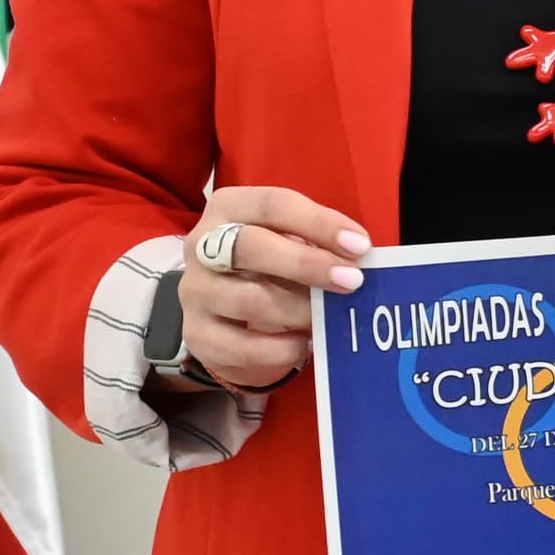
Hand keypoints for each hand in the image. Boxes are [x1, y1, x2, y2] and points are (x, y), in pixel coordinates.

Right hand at [175, 186, 366, 393]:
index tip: (360, 246)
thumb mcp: (291, 241)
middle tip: (352, 281)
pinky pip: (241, 346)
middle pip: (251, 248)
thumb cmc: (271, 265)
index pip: (273, 205)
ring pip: (248, 300)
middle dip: (307, 264)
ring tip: (327, 316)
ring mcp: (194, 291)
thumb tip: (358, 259)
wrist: (225, 311)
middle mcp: (202, 246)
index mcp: (230, 208)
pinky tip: (304, 343)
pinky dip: (280, 349)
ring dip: (299, 310)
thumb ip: (318, 243)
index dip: (319, 224)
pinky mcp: (197, 334)